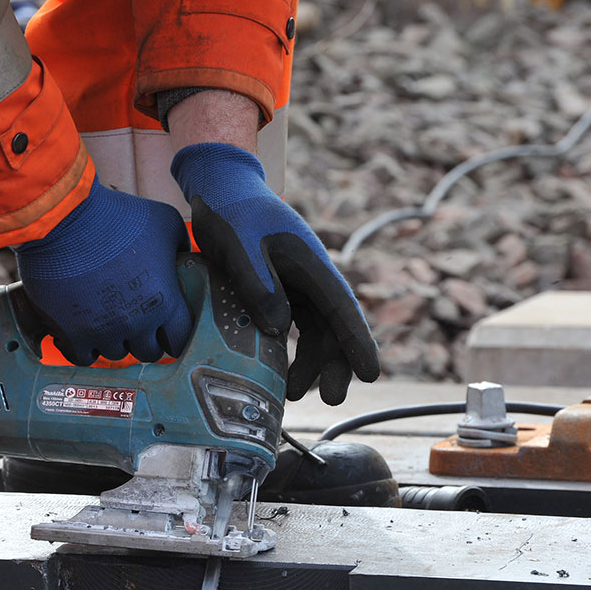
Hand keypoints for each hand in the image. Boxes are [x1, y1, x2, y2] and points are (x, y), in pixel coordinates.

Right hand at [14, 176, 191, 364]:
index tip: (163, 327)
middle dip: (143, 338)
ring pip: (115, 354)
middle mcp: (136, 322)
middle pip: (148, 352)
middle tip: (132, 322)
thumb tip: (183, 256)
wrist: (64, 219)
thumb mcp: (164, 222)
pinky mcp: (72, 335)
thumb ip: (180, 245)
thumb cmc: (117, 216)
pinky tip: (82, 331)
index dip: (172, 333)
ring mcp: (103, 332)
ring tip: (105, 320)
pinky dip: (84, 348)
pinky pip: (83, 358)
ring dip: (112, 340)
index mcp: (164, 301)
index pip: (180, 339)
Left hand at [171, 143, 379, 403]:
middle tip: (332, 398)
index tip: (371, 374)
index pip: (342, 307)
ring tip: (295, 394)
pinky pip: (292, 326)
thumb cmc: (232, 213)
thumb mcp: (241, 245)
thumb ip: (258, 283)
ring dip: (310, 362)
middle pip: (331, 326)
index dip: (357, 342)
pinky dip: (288, 350)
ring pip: (313, 330)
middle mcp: (309, 276)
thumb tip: (278, 328)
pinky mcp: (277, 289)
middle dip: (335, 363)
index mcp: (310, 262)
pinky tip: (279, 374)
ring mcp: (295, 284)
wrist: (219, 191)